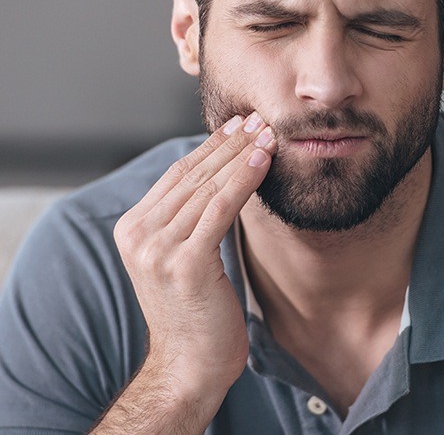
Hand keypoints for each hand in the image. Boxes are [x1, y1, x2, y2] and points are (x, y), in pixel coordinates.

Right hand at [113, 112, 275, 409]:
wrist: (189, 366)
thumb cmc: (195, 309)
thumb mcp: (183, 255)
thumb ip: (188, 217)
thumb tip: (221, 173)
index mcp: (133, 228)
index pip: (177, 174)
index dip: (210, 147)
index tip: (238, 125)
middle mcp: (139, 234)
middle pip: (192, 175)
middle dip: (230, 144)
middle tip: (258, 119)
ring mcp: (158, 249)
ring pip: (208, 187)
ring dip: (242, 155)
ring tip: (267, 134)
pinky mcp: (185, 263)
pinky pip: (220, 208)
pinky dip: (243, 180)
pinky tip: (262, 160)